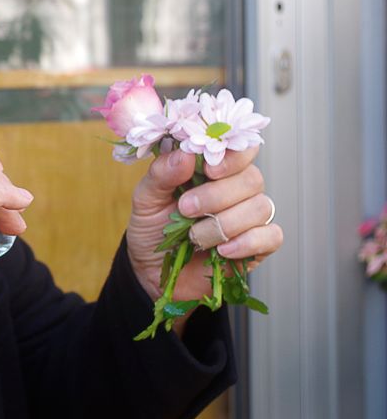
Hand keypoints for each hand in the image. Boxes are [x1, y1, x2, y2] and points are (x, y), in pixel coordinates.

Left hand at [126, 147, 282, 302]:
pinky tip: (221, 250)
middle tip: (186, 208)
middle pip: (252, 179)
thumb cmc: (153, 228)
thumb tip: (186, 154)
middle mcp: (237, 189)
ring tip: (194, 236)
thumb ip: (162, 173)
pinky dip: (246, 242)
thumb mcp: (146, 198)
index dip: (232, 156)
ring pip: (260, 207)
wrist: (153, 270)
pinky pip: (271, 236)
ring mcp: (250, 217)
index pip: (240, 148)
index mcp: (213, 169)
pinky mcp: (258, 245)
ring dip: (224, 223)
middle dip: (217, 195)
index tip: (209, 170)